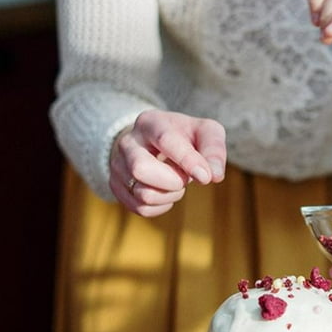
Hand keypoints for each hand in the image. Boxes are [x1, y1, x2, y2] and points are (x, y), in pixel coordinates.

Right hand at [109, 109, 225, 216]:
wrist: (154, 142)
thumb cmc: (186, 137)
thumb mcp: (206, 133)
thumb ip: (214, 150)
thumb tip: (214, 176)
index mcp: (151, 123)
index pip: (165, 140)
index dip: (187, 161)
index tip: (205, 178)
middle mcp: (128, 142)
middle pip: (141, 169)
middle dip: (172, 181)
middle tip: (185, 178)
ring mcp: (118, 165)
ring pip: (143, 194)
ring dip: (170, 196)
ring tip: (176, 182)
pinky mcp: (117, 185)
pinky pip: (140, 208)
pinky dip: (161, 206)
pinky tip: (166, 193)